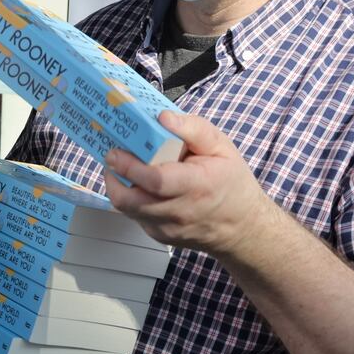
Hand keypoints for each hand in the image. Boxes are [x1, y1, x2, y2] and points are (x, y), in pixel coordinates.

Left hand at [104, 111, 278, 258]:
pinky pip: (134, 215)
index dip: (129, 166)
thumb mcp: (221, 147)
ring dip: (119, 186)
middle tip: (113, 156)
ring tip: (124, 167)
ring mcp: (166, 228)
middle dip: (114, 176)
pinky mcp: (157, 236)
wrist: (241, 226)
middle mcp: (179, 212)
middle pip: (130, 200)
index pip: (155, 181)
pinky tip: (140, 185)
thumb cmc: (231, 183)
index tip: (115, 152)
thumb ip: (192, 129)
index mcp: (197, 186)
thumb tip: (162, 117)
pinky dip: (131, 198)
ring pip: (127, 209)